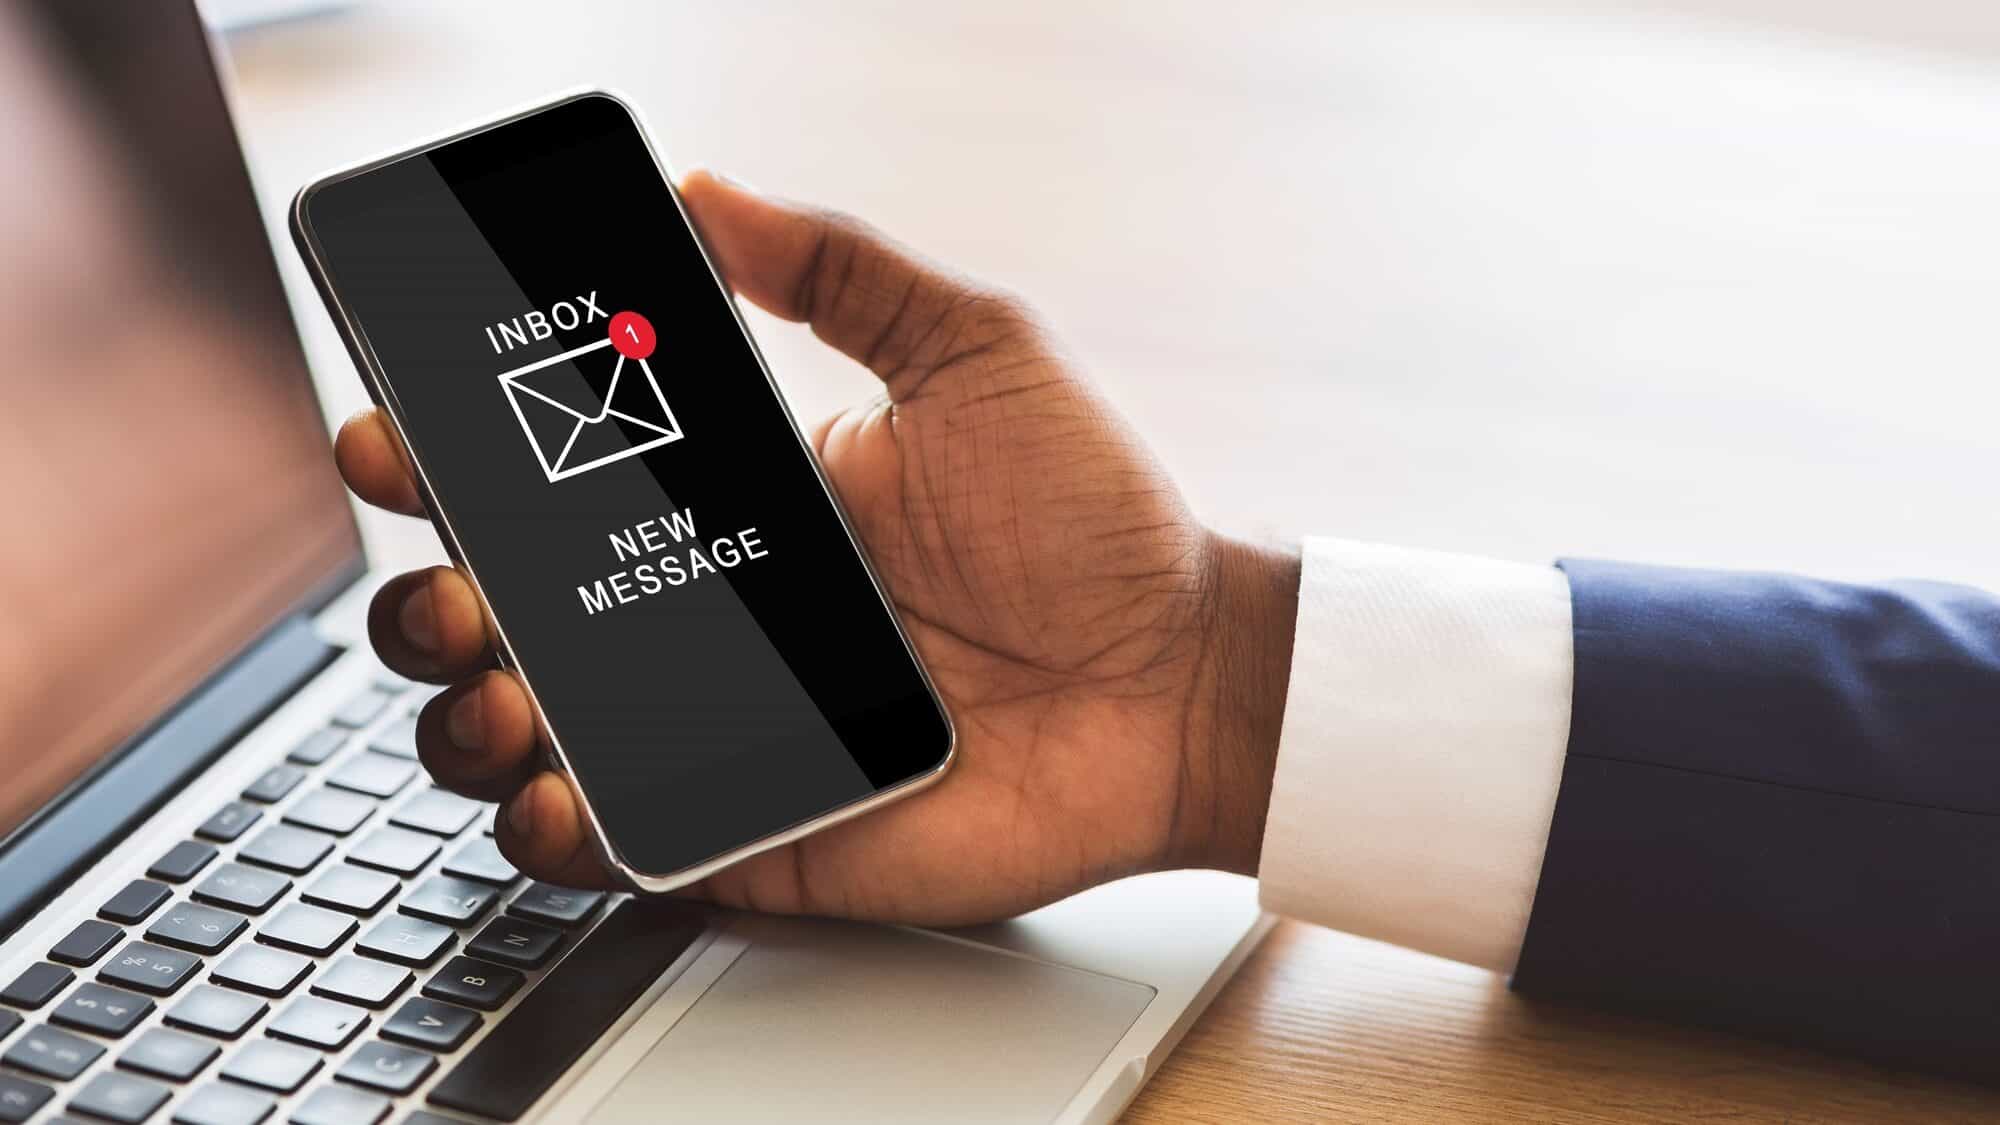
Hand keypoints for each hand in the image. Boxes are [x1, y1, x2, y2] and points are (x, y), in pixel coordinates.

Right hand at [335, 172, 1298, 924]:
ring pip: (535, 737)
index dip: (453, 459)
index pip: (556, 481)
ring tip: (505, 690)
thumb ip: (843, 271)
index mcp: (737, 506)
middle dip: (433, 601)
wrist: (1182, 679)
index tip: (401, 433)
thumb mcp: (974, 356)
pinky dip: (558, 837)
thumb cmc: (1096, 523)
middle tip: (456, 586)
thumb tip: (709, 191)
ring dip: (472, 716)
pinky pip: (624, 849)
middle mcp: (709, 620)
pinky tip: (555, 801)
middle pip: (509, 618)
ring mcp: (725, 731)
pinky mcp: (761, 833)